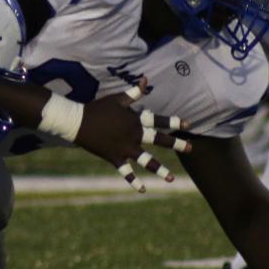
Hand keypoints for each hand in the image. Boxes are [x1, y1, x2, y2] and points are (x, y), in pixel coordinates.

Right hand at [76, 79, 192, 192]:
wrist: (78, 122)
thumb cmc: (98, 108)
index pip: (158, 121)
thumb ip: (134, 93)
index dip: (173, 121)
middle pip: (158, 140)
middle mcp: (133, 135)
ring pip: (146, 161)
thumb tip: (146, 79)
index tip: (187, 124)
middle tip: (191, 148)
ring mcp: (125, 149)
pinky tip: (143, 190)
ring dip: (160, 170)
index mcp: (135, 120)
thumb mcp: (117, 99)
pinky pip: (126, 172)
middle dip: (176, 144)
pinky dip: (134, 181)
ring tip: (171, 179)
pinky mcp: (115, 158)